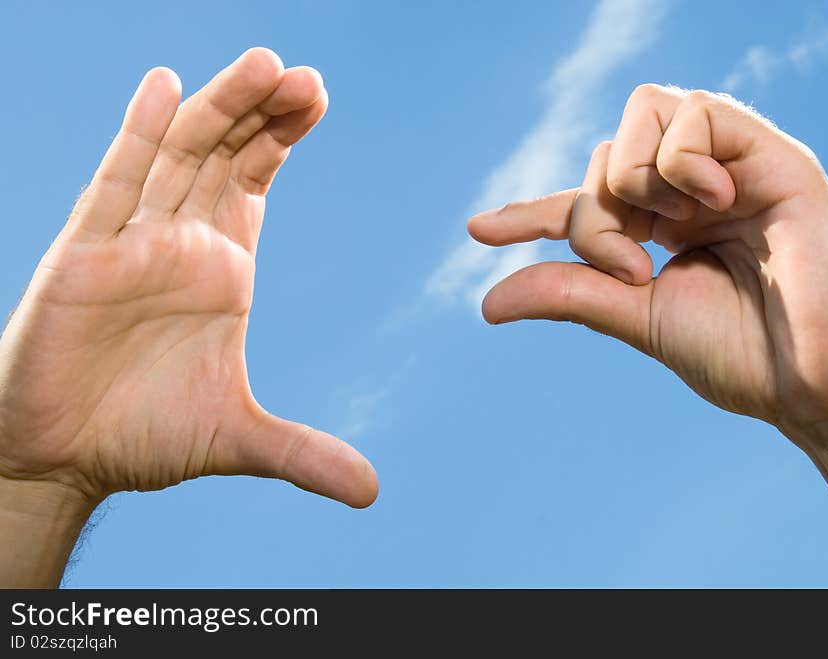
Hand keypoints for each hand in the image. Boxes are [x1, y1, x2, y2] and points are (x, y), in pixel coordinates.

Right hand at [0, 48, 376, 584]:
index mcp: (222, 266)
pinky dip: (138, 136)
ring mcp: (134, 243)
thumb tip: (371, 491)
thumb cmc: (142, 435)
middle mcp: (181, 243)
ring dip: (219, 108)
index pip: (255, 178)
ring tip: (265, 64)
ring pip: (179, 156)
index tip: (318, 98)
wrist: (65, 459)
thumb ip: (302, 454)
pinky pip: (115, 186)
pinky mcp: (85, 258)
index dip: (283, 137)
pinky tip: (164, 88)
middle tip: (306, 75)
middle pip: (226, 154)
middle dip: (264, 111)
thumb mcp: (237, 439)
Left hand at [469, 85, 827, 562]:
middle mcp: (692, 192)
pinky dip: (679, 159)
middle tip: (631, 269)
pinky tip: (712, 203)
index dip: (531, 214)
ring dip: (632, 179)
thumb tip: (486, 301)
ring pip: (642, 114)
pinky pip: (695, 112)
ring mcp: (729, 167)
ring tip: (670, 234)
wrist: (819, 381)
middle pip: (605, 156)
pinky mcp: (769, 153)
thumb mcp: (639, 319)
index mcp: (665, 230)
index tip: (480, 232)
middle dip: (594, 213)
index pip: (586, 204)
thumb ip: (570, 295)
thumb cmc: (745, 354)